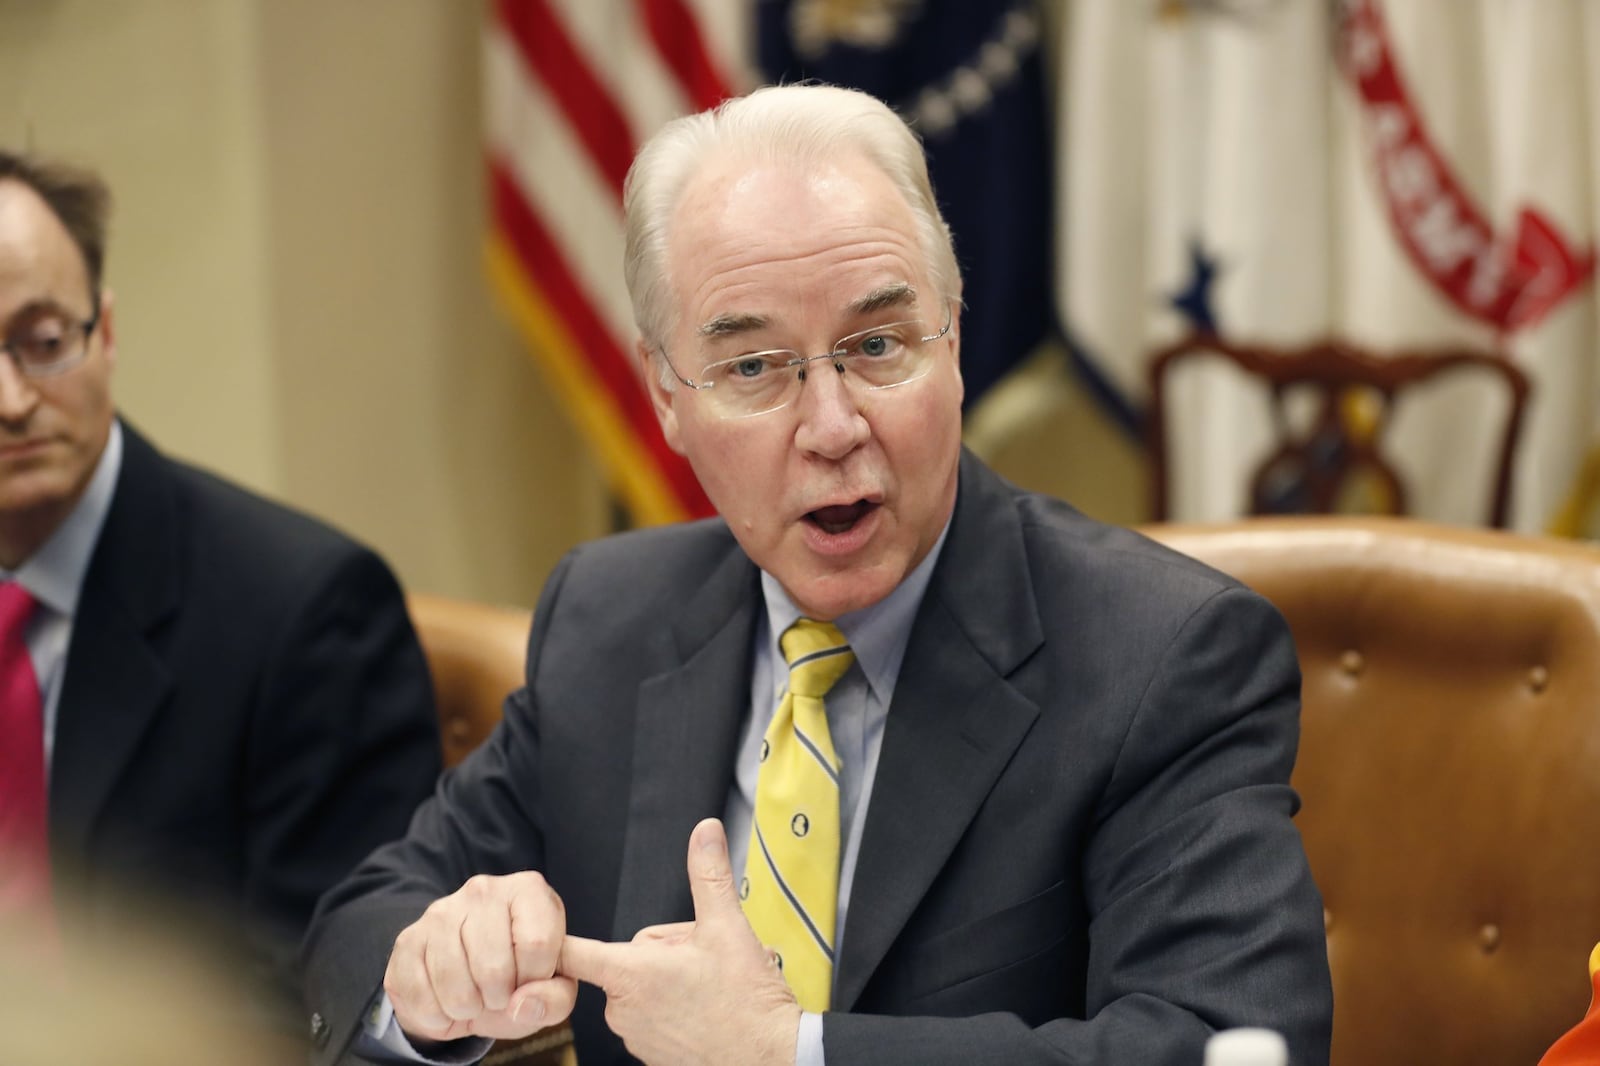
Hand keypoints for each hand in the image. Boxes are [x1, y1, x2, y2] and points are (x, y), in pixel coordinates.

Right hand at [384, 871, 577, 1042]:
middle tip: (498, 993)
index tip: (530, 979)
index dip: (535, 979)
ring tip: (474, 998)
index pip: (538, 945)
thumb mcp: (551, 989)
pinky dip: (436, 1016)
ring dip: (468, 1009)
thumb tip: (522, 1004)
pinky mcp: (407, 940)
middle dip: (500, 998)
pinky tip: (445, 1003)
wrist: (465, 983)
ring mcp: (440, 912)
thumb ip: (556, 998)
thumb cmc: (517, 978)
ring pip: (456, 986)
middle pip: (495, 968)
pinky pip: (420, 996)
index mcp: (528, 890)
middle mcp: (483, 890)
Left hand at [559, 818, 801, 1064]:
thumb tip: (704, 831)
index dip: (555, 940)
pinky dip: (676, 1007)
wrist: (769, 1057)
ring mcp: (636, 1036)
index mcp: (631, 974)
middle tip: (702, 958)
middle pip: (629, 958)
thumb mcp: (728, 926)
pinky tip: (707, 1006)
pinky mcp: (652, 1054)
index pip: (572, 952)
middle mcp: (623, 1010)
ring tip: (709, 984)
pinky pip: (654, 1015)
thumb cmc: (746, 1001)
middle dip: (664, 951)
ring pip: (643, 986)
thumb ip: (709, 874)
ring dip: (671, 979)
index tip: (537, 937)